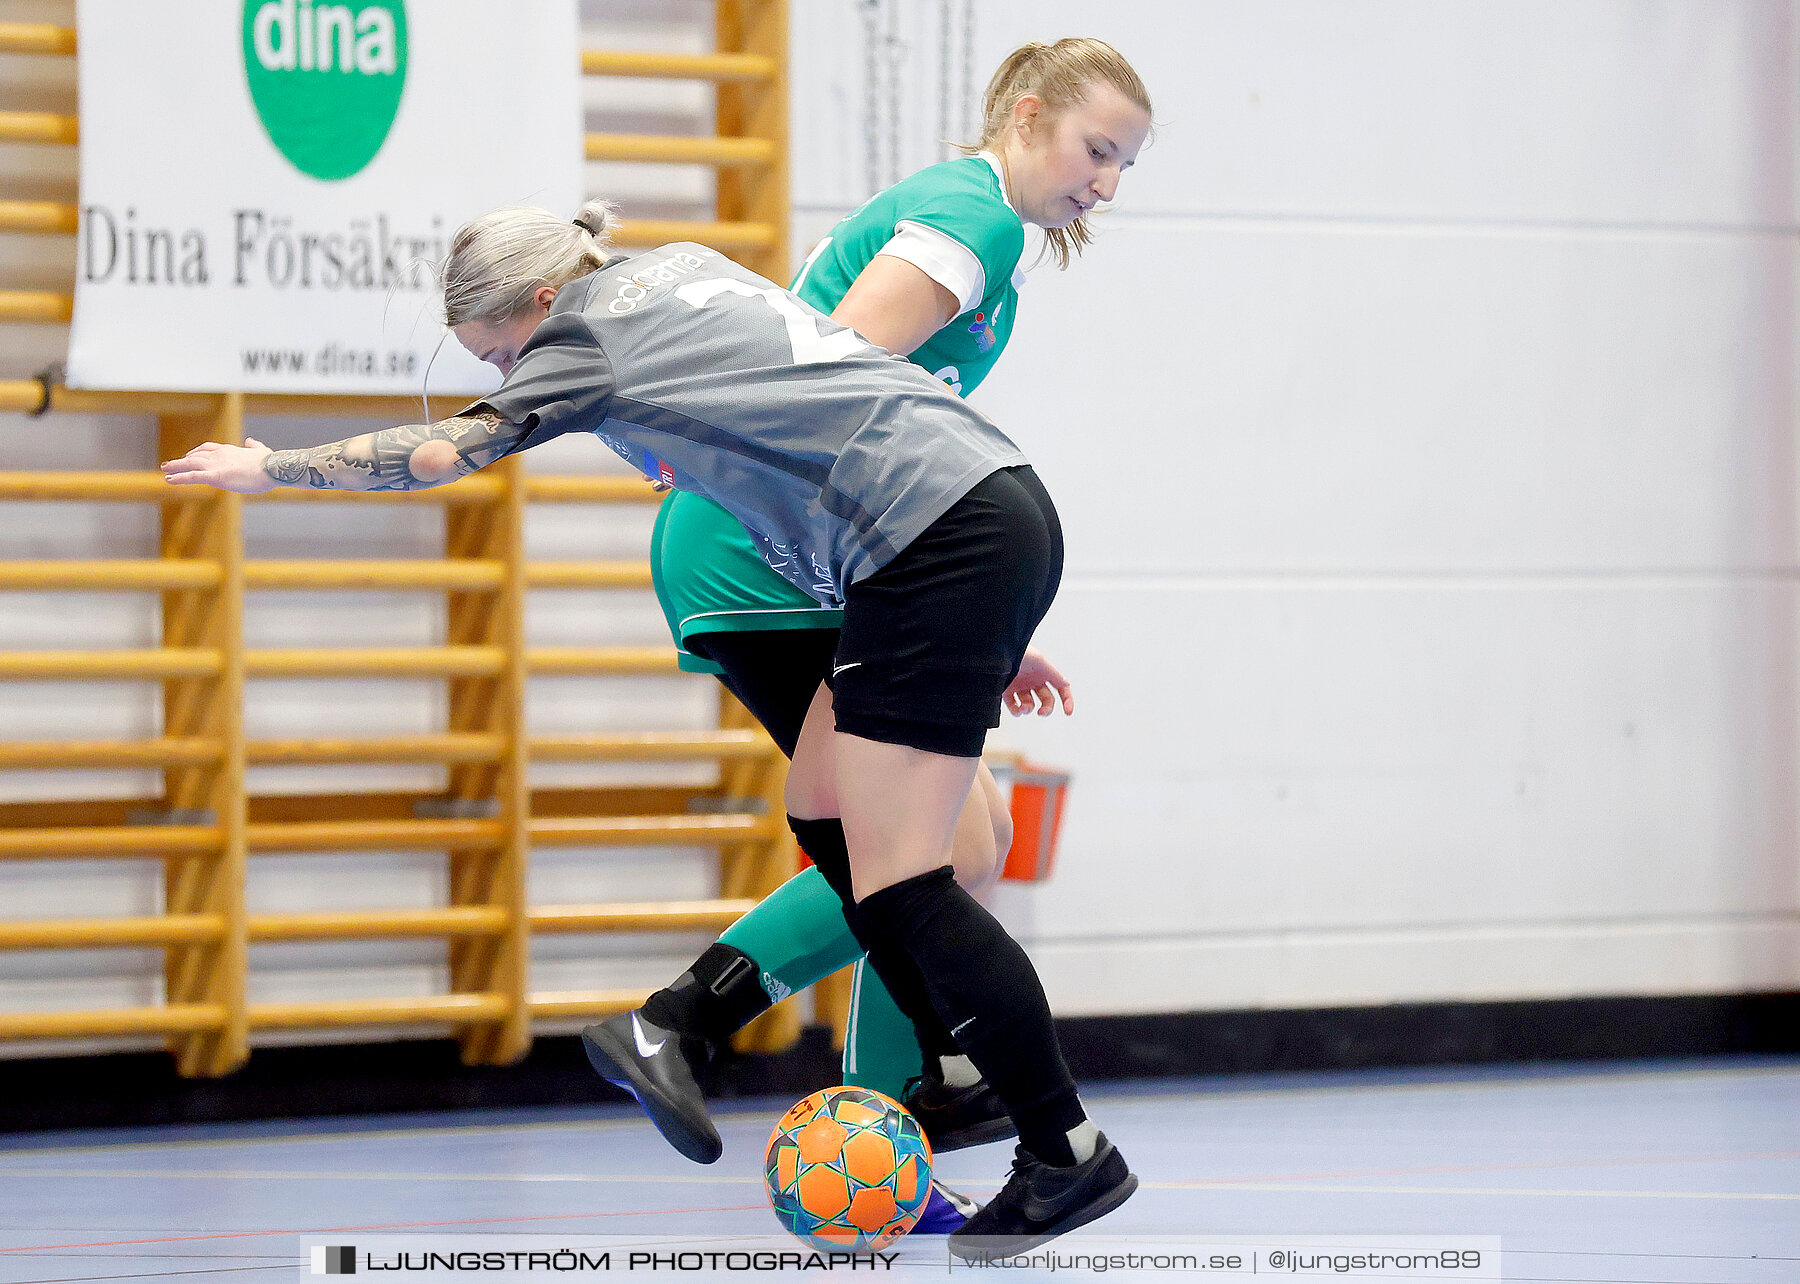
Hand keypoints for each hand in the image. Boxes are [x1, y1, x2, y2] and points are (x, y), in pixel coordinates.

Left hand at [161, 437, 276, 492]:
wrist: (272, 468)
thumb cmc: (270, 462)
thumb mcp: (262, 451)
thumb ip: (254, 446)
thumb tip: (250, 440)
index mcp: (229, 450)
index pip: (208, 448)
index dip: (197, 452)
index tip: (189, 456)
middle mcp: (219, 455)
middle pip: (195, 455)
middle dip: (182, 460)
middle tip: (169, 463)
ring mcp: (216, 465)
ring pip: (189, 464)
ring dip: (175, 466)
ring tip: (164, 469)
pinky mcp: (215, 476)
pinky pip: (192, 476)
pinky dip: (179, 477)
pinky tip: (169, 479)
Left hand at [1004, 648, 1072, 716]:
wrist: (995, 652)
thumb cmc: (1017, 650)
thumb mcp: (1038, 659)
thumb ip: (1053, 673)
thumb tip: (1066, 684)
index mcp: (1043, 672)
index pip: (1061, 687)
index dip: (1067, 699)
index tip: (1067, 712)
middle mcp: (1033, 680)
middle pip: (1046, 700)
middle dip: (1047, 709)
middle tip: (1042, 713)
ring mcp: (1020, 686)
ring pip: (1029, 705)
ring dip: (1028, 709)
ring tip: (1024, 708)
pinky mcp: (1006, 690)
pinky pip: (1014, 706)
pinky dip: (1016, 711)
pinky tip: (1017, 709)